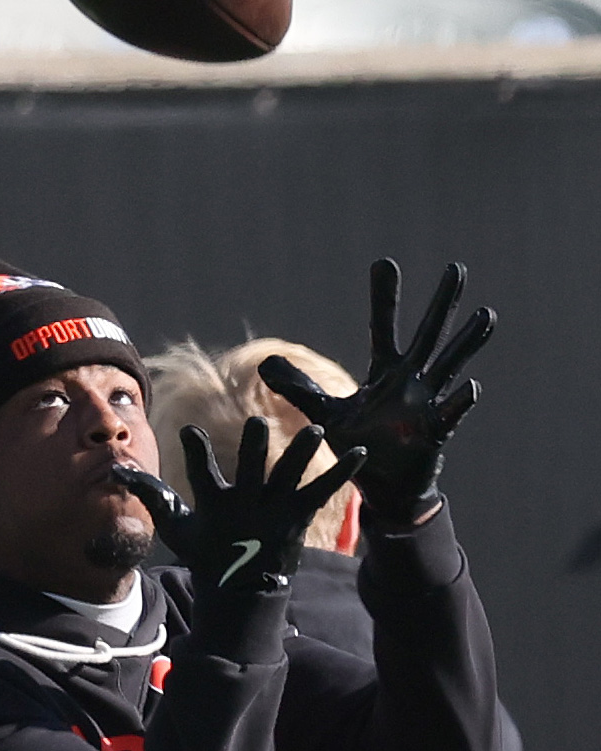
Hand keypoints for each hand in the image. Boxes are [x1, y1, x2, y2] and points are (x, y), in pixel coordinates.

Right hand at [113, 418, 364, 589]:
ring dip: (302, 452)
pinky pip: (322, 491)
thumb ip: (150, 495)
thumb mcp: (175, 526)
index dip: (195, 453)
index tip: (190, 431)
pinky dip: (341, 472)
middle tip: (257, 423)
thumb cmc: (204, 553)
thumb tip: (117, 470)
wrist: (240, 592)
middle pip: (250, 472)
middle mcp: (246, 505)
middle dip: (253, 449)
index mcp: (215, 505)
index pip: (202, 474)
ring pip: (289, 476)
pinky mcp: (297, 517)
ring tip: (317, 428)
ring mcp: (274, 511)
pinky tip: (360, 453)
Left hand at [258, 259, 495, 524]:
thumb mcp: (323, 414)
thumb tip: (265, 364)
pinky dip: (459, 402)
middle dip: (443, 302)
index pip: (382, 327)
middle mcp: (411, 381)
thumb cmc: (360, 445)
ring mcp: (427, 404)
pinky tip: (472, 386)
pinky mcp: (434, 433)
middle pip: (429, 334)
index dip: (383, 298)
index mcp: (385, 373)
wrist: (383, 487)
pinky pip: (448, 416)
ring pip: (450, 366)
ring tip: (486, 314)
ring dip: (467, 341)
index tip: (383, 263)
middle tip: (458, 268)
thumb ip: (299, 388)